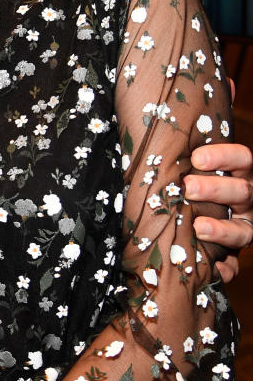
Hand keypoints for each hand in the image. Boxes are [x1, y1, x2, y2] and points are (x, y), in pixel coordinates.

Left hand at [185, 141, 252, 282]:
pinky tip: (212, 268)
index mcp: (236, 172)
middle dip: (217, 189)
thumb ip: (175, 147)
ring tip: (199, 227)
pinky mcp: (234, 255)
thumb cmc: (182, 176)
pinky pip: (235, 266)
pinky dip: (226, 268)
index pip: (243, 158)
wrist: (187, 208)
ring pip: (245, 230)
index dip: (224, 156)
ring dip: (223, 230)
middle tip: (188, 187)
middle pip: (244, 192)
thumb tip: (138, 111)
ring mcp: (243, 227)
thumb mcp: (185, 160)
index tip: (196, 157)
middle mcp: (245, 200)